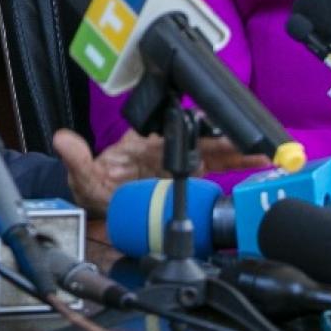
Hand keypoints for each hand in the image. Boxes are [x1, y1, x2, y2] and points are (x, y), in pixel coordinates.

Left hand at [51, 128, 271, 212]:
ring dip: (242, 153)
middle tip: (254, 143)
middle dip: (230, 139)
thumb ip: (76, 159)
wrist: (101, 208)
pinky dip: (239, 168)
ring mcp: (181, 164)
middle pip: (204, 139)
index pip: (173, 125)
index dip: (195, 123)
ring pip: (217, 154)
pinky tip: (260, 167)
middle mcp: (168, 148)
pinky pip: (218, 172)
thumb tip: (62, 139)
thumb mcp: (83, 175)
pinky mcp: (190, 181)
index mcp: (145, 140)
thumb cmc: (95, 184)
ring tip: (268, 154)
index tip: (212, 123)